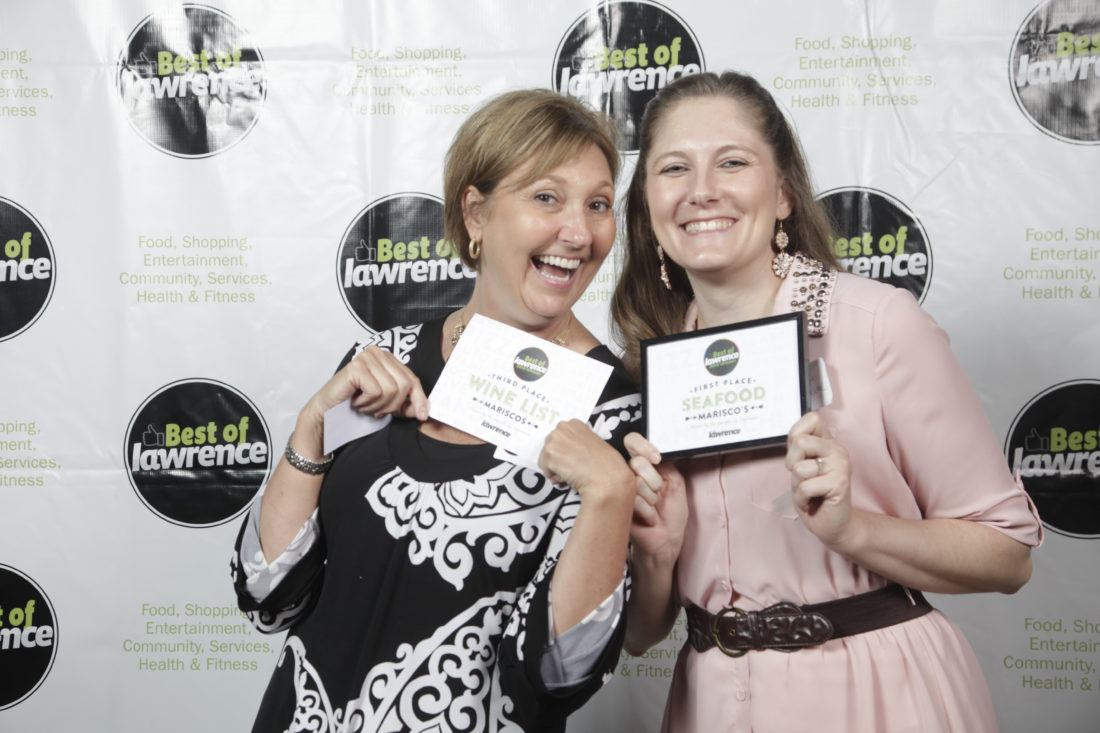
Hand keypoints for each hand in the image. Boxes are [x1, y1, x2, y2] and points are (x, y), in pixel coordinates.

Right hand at [306, 345, 428, 423]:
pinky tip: (356, 400)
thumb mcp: (387, 405)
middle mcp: (378, 352)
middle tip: (376, 410)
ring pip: (391, 389)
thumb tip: (425, 411)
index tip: (423, 416)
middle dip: (393, 405)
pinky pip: (376, 390)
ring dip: (378, 405)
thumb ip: (405, 405)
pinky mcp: (356, 366)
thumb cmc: (355, 404)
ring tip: (364, 404)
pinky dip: (367, 402)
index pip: (412, 378)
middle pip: (404, 384)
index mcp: (388, 358)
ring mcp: (366, 356)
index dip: (419, 399)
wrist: (328, 412)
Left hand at [538, 419, 633, 500]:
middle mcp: (562, 427)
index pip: (559, 439)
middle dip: (558, 461)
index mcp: (574, 424)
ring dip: (556, 470)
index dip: (565, 453)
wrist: (607, 479)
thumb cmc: (606, 466)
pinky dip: (555, 478)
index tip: (575, 460)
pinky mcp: (550, 454)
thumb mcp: (593, 444)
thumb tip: (563, 456)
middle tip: (573, 469)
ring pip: (545, 460)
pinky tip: (569, 477)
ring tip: (573, 474)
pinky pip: (545, 471)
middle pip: (549, 448)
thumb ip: (577, 444)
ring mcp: (555, 439)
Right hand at [625, 432, 686, 562]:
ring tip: (653, 508)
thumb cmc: (672, 513)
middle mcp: (629, 474)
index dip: (642, 445)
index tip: (657, 459)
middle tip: (659, 493)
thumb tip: (653, 451)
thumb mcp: (676, 481)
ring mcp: (620, 489)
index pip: (632, 442)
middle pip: (637, 461)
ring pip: (636, 481)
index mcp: (643, 465)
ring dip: (652, 498)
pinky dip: (647, 511)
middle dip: (655, 480)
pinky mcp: (616, 505)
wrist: (666, 541)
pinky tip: (648, 518)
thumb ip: (665, 463)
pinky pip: (632, 499)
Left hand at [785, 411, 853, 548]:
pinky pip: (805, 487)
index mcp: (828, 443)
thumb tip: (795, 437)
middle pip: (800, 441)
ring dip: (797, 485)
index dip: (795, 435)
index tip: (800, 455)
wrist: (832, 524)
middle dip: (792, 463)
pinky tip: (812, 502)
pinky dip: (802, 499)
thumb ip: (798, 449)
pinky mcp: (840, 483)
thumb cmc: (813, 495)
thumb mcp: (800, 467)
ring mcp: (841, 466)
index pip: (812, 418)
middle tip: (803, 477)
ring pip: (799, 468)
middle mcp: (838, 450)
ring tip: (810, 492)